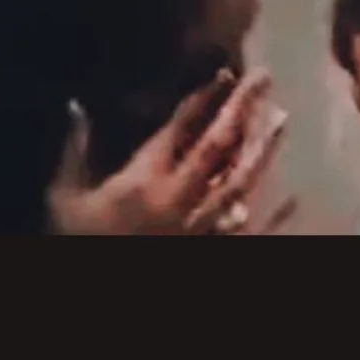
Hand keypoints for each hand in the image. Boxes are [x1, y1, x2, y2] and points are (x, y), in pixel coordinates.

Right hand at [46, 69, 293, 235]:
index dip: (202, 98)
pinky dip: (272, 219)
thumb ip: (73, 151)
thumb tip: (73, 106)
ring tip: (281, 119)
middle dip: (241, 108)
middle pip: (217, 147)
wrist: (98, 287)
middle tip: (263, 77)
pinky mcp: (210, 250)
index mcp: (143, 180)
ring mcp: (199, 228)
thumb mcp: (64, 196)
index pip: (179, 129)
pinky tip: (294, 199)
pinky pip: (246, 234)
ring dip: (262, 150)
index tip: (223, 73)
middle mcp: (178, 199)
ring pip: (239, 183)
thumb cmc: (79, 238)